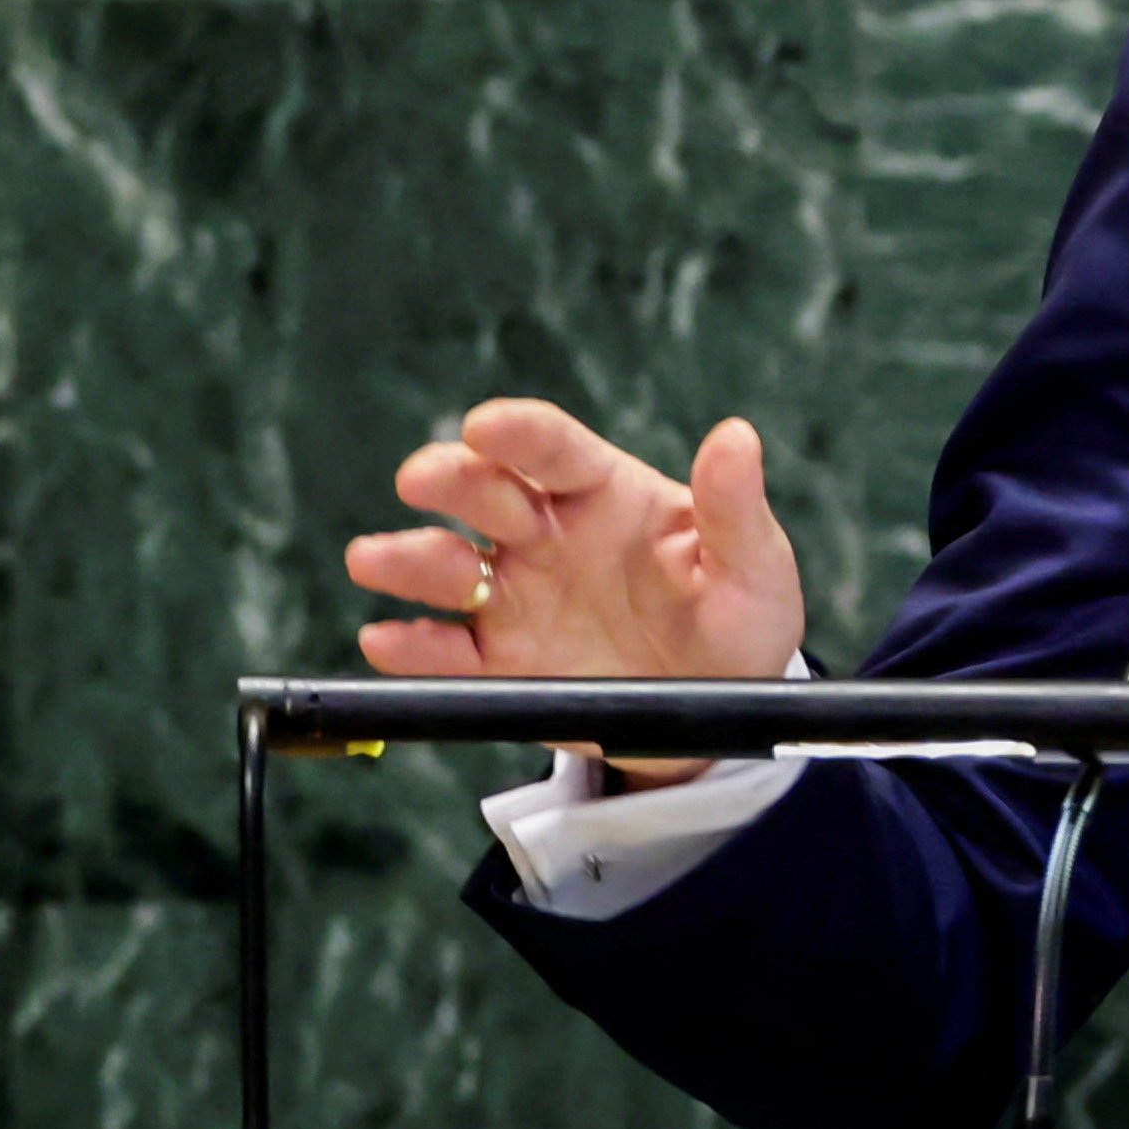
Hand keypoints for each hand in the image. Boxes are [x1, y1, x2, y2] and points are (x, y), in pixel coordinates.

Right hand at [341, 399, 806, 785]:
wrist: (716, 704)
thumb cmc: (738, 617)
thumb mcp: (754, 567)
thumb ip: (735, 509)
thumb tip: (737, 437)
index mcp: (604, 493)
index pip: (555, 450)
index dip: (519, 432)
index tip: (487, 424)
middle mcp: (547, 533)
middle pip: (486, 492)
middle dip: (450, 480)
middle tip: (421, 479)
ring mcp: (516, 595)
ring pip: (449, 567)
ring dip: (411, 560)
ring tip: (375, 561)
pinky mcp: (500, 661)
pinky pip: (447, 651)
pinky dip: (410, 647)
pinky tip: (385, 640)